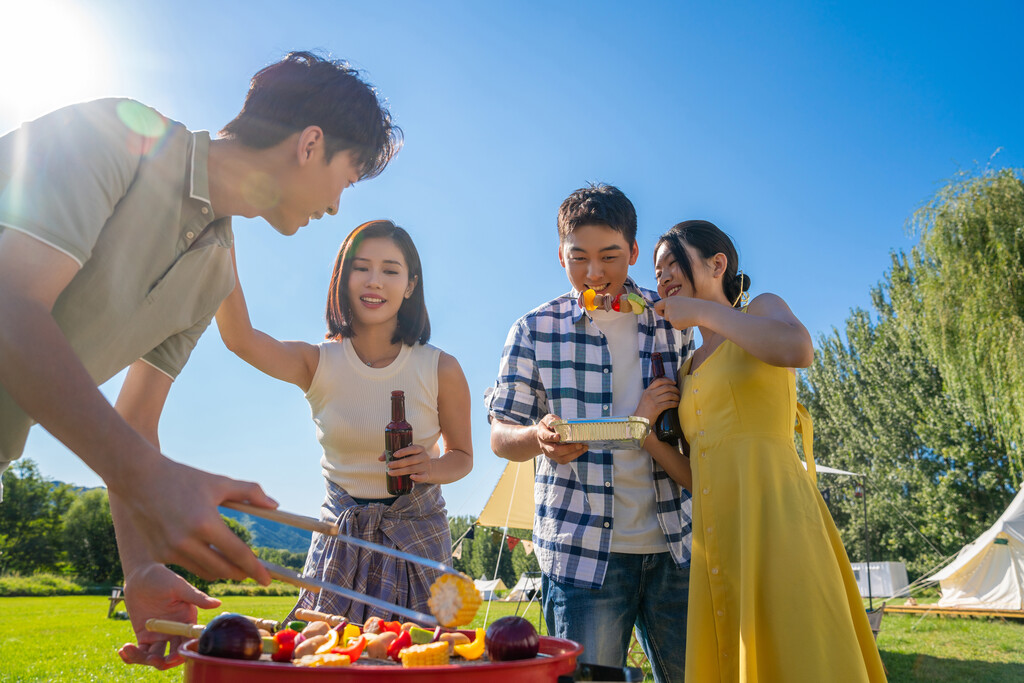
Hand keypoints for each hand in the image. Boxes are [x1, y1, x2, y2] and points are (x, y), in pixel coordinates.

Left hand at [117, 564, 220, 668]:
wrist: (141, 574)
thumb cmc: (163, 577)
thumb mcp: (180, 587)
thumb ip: (197, 597)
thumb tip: (217, 604)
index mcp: (187, 621)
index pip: (189, 642)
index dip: (184, 652)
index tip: (175, 655)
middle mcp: (174, 631)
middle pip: (173, 655)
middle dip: (165, 661)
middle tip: (153, 659)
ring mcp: (159, 635)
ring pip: (155, 657)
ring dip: (145, 660)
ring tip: (131, 650)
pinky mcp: (144, 635)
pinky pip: (140, 652)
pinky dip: (131, 656)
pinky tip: (123, 650)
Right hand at [123, 458, 275, 584]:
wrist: (139, 479)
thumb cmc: (184, 478)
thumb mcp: (219, 482)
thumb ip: (250, 492)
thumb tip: (275, 505)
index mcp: (205, 522)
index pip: (238, 553)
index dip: (255, 569)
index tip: (267, 579)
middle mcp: (186, 541)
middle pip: (223, 569)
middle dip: (241, 573)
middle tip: (252, 572)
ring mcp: (169, 550)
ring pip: (205, 572)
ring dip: (222, 571)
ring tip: (232, 564)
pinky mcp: (158, 555)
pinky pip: (186, 566)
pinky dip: (200, 563)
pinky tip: (206, 555)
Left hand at [379, 444, 432, 481]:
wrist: (428, 469)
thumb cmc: (413, 459)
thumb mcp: (406, 455)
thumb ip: (392, 454)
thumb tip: (380, 458)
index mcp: (420, 449)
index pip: (413, 448)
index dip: (404, 451)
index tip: (394, 455)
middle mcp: (424, 456)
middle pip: (411, 460)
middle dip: (398, 463)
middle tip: (389, 465)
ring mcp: (426, 466)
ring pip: (413, 469)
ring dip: (401, 471)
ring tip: (391, 473)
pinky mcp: (426, 475)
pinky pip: (423, 477)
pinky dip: (417, 477)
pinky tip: (411, 477)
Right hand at [535, 414, 586, 464]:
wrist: (543, 437)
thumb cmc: (548, 426)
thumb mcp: (548, 419)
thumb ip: (552, 419)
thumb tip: (558, 423)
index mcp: (542, 434)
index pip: (545, 436)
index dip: (551, 437)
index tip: (558, 436)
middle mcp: (545, 446)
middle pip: (555, 450)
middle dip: (568, 448)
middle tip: (580, 444)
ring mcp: (550, 454)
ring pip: (561, 458)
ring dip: (574, 453)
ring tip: (584, 447)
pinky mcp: (556, 458)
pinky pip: (565, 460)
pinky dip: (575, 455)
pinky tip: (582, 449)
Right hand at [634, 377, 679, 423]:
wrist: (639, 421)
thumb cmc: (644, 411)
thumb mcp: (645, 398)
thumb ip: (652, 393)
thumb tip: (664, 388)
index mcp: (647, 391)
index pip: (659, 381)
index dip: (668, 380)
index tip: (674, 383)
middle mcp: (650, 394)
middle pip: (666, 387)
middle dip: (674, 389)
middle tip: (678, 392)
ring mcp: (653, 401)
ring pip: (669, 395)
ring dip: (676, 396)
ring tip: (678, 399)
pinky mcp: (657, 408)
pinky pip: (669, 403)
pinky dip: (675, 403)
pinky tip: (677, 404)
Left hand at [653, 296, 707, 329]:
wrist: (702, 311)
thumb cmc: (694, 306)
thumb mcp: (682, 302)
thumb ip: (673, 307)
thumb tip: (666, 314)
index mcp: (670, 300)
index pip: (657, 305)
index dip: (658, 310)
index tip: (662, 313)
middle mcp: (668, 307)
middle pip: (664, 315)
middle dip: (668, 317)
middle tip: (677, 317)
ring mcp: (670, 315)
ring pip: (671, 321)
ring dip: (677, 321)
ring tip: (687, 316)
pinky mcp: (674, 323)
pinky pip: (676, 326)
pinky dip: (681, 325)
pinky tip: (688, 321)